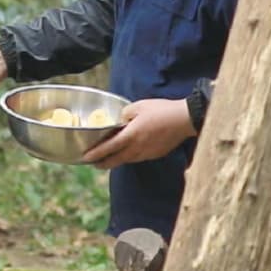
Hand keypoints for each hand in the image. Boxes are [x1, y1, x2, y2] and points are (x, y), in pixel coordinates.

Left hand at [81, 98, 195, 169]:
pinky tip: (127, 153)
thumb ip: (124, 114)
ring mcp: (147, 153)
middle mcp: (137, 147)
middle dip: (102, 163)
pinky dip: (129, 157)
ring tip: (107, 159)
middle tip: (92, 163)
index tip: (85, 158)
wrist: (185, 119)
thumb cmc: (162, 110)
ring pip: (126, 160)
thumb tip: (118, 120)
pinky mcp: (155, 154)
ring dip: (115, 161)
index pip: (109, 147)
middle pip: (115, 160)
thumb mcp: (139, 106)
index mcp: (132, 135)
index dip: (96, 154)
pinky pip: (137, 158)